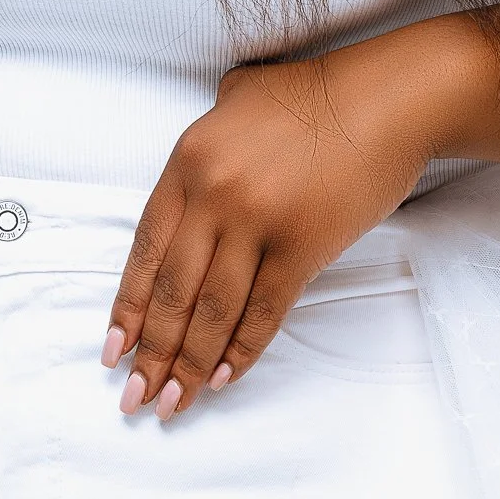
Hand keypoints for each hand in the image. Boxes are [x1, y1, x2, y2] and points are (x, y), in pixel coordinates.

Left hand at [103, 41, 429, 417]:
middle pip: (173, 290)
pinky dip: (241, 350)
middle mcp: (214, 193)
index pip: (146, 248)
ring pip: (212, 310)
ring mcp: (258, 223)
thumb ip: (206, 140)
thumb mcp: (238, 96)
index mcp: (189, 158)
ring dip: (189, 364)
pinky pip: (264, 312)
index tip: (113, 348)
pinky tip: (223, 378)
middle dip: (151, 352)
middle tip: (133, 397)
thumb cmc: (313, 94)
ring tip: (172, 404)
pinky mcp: (302, 248)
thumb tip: (192, 176)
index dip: (128, 305)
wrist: (385, 99)